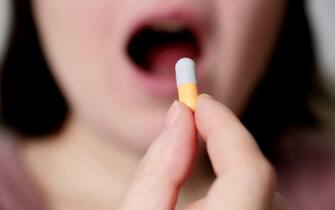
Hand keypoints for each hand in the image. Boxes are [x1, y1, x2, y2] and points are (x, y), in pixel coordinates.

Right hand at [117, 94, 285, 209]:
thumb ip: (157, 169)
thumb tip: (179, 115)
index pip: (249, 172)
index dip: (225, 127)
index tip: (197, 100)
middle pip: (258, 178)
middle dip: (226, 140)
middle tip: (195, 117)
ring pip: (263, 191)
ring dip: (232, 163)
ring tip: (197, 146)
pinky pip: (258, 202)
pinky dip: (237, 184)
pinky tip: (214, 182)